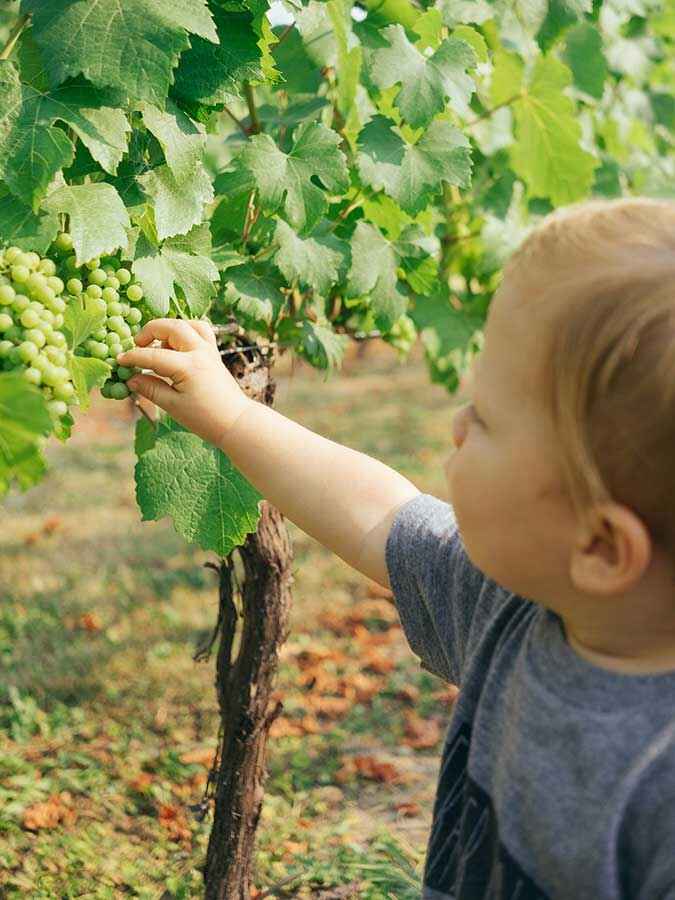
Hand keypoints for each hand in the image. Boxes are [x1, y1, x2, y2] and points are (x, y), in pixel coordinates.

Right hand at [116, 318, 251, 446]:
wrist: (235, 422)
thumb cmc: (205, 418)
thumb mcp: (173, 406)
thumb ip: (151, 389)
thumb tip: (131, 378)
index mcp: (189, 367)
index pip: (154, 355)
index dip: (133, 357)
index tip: (119, 360)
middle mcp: (201, 352)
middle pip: (172, 327)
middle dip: (150, 331)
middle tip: (137, 345)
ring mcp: (210, 351)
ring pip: (189, 324)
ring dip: (170, 328)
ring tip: (158, 345)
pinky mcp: (214, 354)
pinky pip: (201, 331)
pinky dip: (186, 331)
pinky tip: (175, 346)